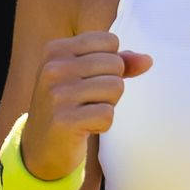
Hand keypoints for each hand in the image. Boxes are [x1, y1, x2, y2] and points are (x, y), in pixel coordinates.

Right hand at [22, 31, 152, 178]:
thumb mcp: (87, 77)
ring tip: (86, 112)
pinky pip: (108, 114)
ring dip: (108, 105)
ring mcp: (57, 94)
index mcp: (56, 49)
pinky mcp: (64, 120)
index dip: (111, 63)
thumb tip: (148, 60)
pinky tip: (84, 127)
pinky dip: (103, 124)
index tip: (89, 80)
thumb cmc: (69, 106)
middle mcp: (53, 68)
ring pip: (115, 87)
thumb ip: (118, 63)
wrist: (41, 148)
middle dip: (111, 86)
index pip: (110, 41)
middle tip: (87, 101)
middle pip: (115, 64)